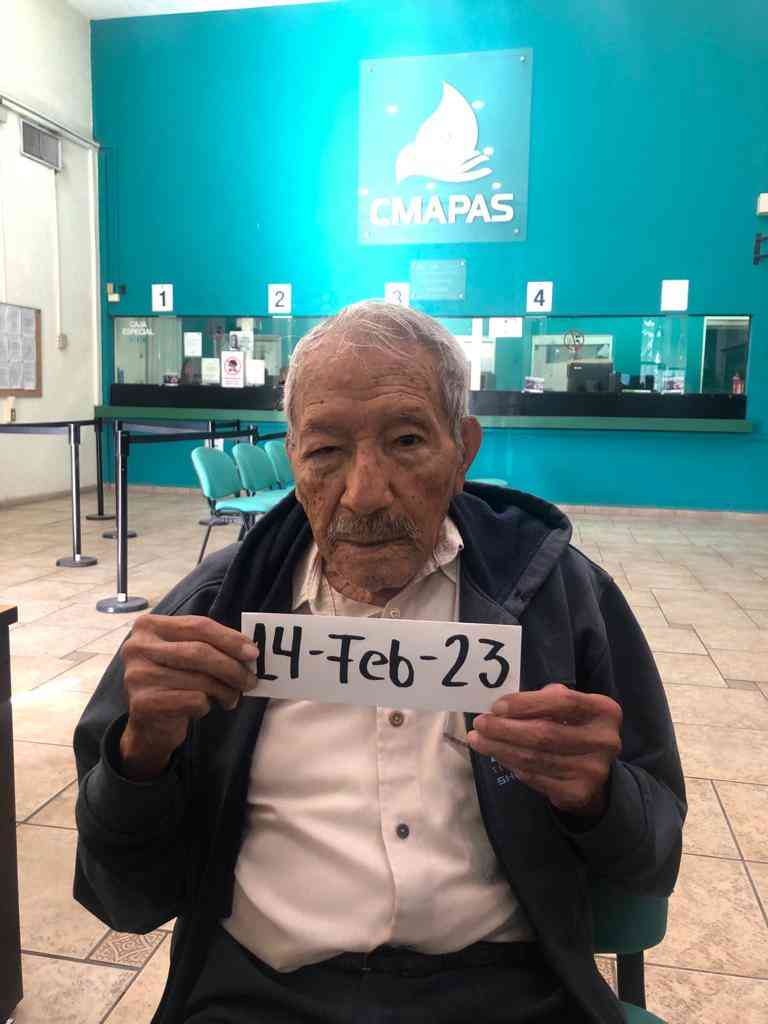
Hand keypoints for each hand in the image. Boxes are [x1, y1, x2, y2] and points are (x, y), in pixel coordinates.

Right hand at [119, 614, 259, 779]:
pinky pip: (192, 700)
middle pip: (200, 652)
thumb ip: (210, 645)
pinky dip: (206, 705)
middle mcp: (138, 647)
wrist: (147, 725)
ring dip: (225, 690)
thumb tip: (249, 650)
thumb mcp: (185, 655)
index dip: (230, 639)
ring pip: (199, 679)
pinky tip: (204, 708)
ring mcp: (138, 675)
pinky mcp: (143, 703)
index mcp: (149, 626)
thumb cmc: (172, 682)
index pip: (198, 625)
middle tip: (250, 681)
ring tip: (232, 697)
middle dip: (232, 667)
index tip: (253, 653)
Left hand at [467, 684, 621, 817]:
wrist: (595, 773)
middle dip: (505, 729)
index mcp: (604, 711)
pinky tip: (498, 755)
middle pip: (544, 733)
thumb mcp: (568, 708)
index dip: (526, 704)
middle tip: (479, 724)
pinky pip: (535, 777)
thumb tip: (502, 706)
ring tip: (479, 740)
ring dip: (500, 748)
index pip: (563, 702)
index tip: (496, 707)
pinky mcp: (578, 792)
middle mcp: (605, 741)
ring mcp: (593, 770)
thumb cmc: (573, 728)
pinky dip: (512, 764)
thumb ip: (544, 700)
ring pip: (535, 758)